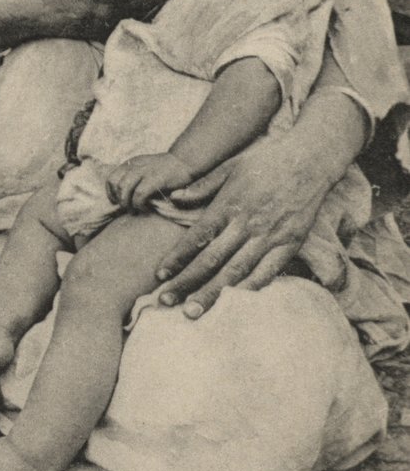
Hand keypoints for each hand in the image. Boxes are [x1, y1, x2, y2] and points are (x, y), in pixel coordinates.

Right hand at [11, 0, 165, 42]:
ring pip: (129, 19)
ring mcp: (96, 27)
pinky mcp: (87, 32)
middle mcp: (104, 17)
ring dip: (141, 10)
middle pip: (140, 11)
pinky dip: (126, 17)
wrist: (18, 15)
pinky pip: (115, 26)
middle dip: (155, 0)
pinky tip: (125, 9)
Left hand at [106, 153, 192, 212]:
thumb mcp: (145, 168)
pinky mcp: (155, 179)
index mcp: (132, 163)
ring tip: (135, 209)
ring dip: (127, 203)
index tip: (116, 202)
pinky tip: (145, 208)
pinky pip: (139, 194)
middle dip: (119, 200)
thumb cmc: (166, 169)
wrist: (184, 161)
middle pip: (116, 184)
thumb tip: (124, 195)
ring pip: (124, 189)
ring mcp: (145, 171)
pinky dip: (139, 204)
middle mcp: (136, 166)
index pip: (111, 178)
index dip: (111, 193)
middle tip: (128, 208)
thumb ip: (134, 177)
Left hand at [152, 133, 330, 317]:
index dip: (177, 257)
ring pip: (236, 271)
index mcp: (229, 203)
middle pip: (211, 259)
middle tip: (165, 301)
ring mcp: (269, 236)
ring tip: (192, 312)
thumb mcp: (230, 165)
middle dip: (186, 282)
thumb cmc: (266, 159)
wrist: (310, 158)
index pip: (197, 236)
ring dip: (212, 293)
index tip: (160, 274)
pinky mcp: (289, 244)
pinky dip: (248, 290)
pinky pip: (266, 273)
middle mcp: (246, 223)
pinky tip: (231, 304)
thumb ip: (202, 185)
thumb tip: (173, 198)